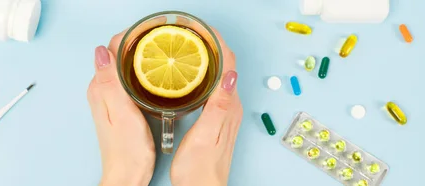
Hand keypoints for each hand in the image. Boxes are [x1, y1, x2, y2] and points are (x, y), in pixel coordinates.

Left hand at [87, 32, 154, 185]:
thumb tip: (102, 51)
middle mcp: (101, 91)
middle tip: (158, 43)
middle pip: (116, 56)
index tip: (148, 36)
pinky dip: (139, 73)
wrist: (128, 175)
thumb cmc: (128, 150)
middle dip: (135, 45)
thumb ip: (110, 81)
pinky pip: (127, 80)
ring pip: (123, 67)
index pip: (110, 49)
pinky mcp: (119, 106)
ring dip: (137, 58)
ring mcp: (110, 98)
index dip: (128, 38)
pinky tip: (153, 75)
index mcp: (100, 89)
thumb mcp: (121, 112)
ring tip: (158, 54)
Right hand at [170, 28, 242, 185]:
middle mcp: (229, 107)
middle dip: (213, 46)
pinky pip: (214, 88)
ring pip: (220, 76)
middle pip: (226, 67)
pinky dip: (206, 75)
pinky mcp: (216, 119)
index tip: (204, 30)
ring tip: (194, 46)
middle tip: (195, 33)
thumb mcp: (206, 134)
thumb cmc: (199, 168)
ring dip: (210, 59)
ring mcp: (223, 113)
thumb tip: (230, 75)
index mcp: (227, 107)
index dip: (218, 43)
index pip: (229, 65)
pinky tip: (194, 75)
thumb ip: (218, 105)